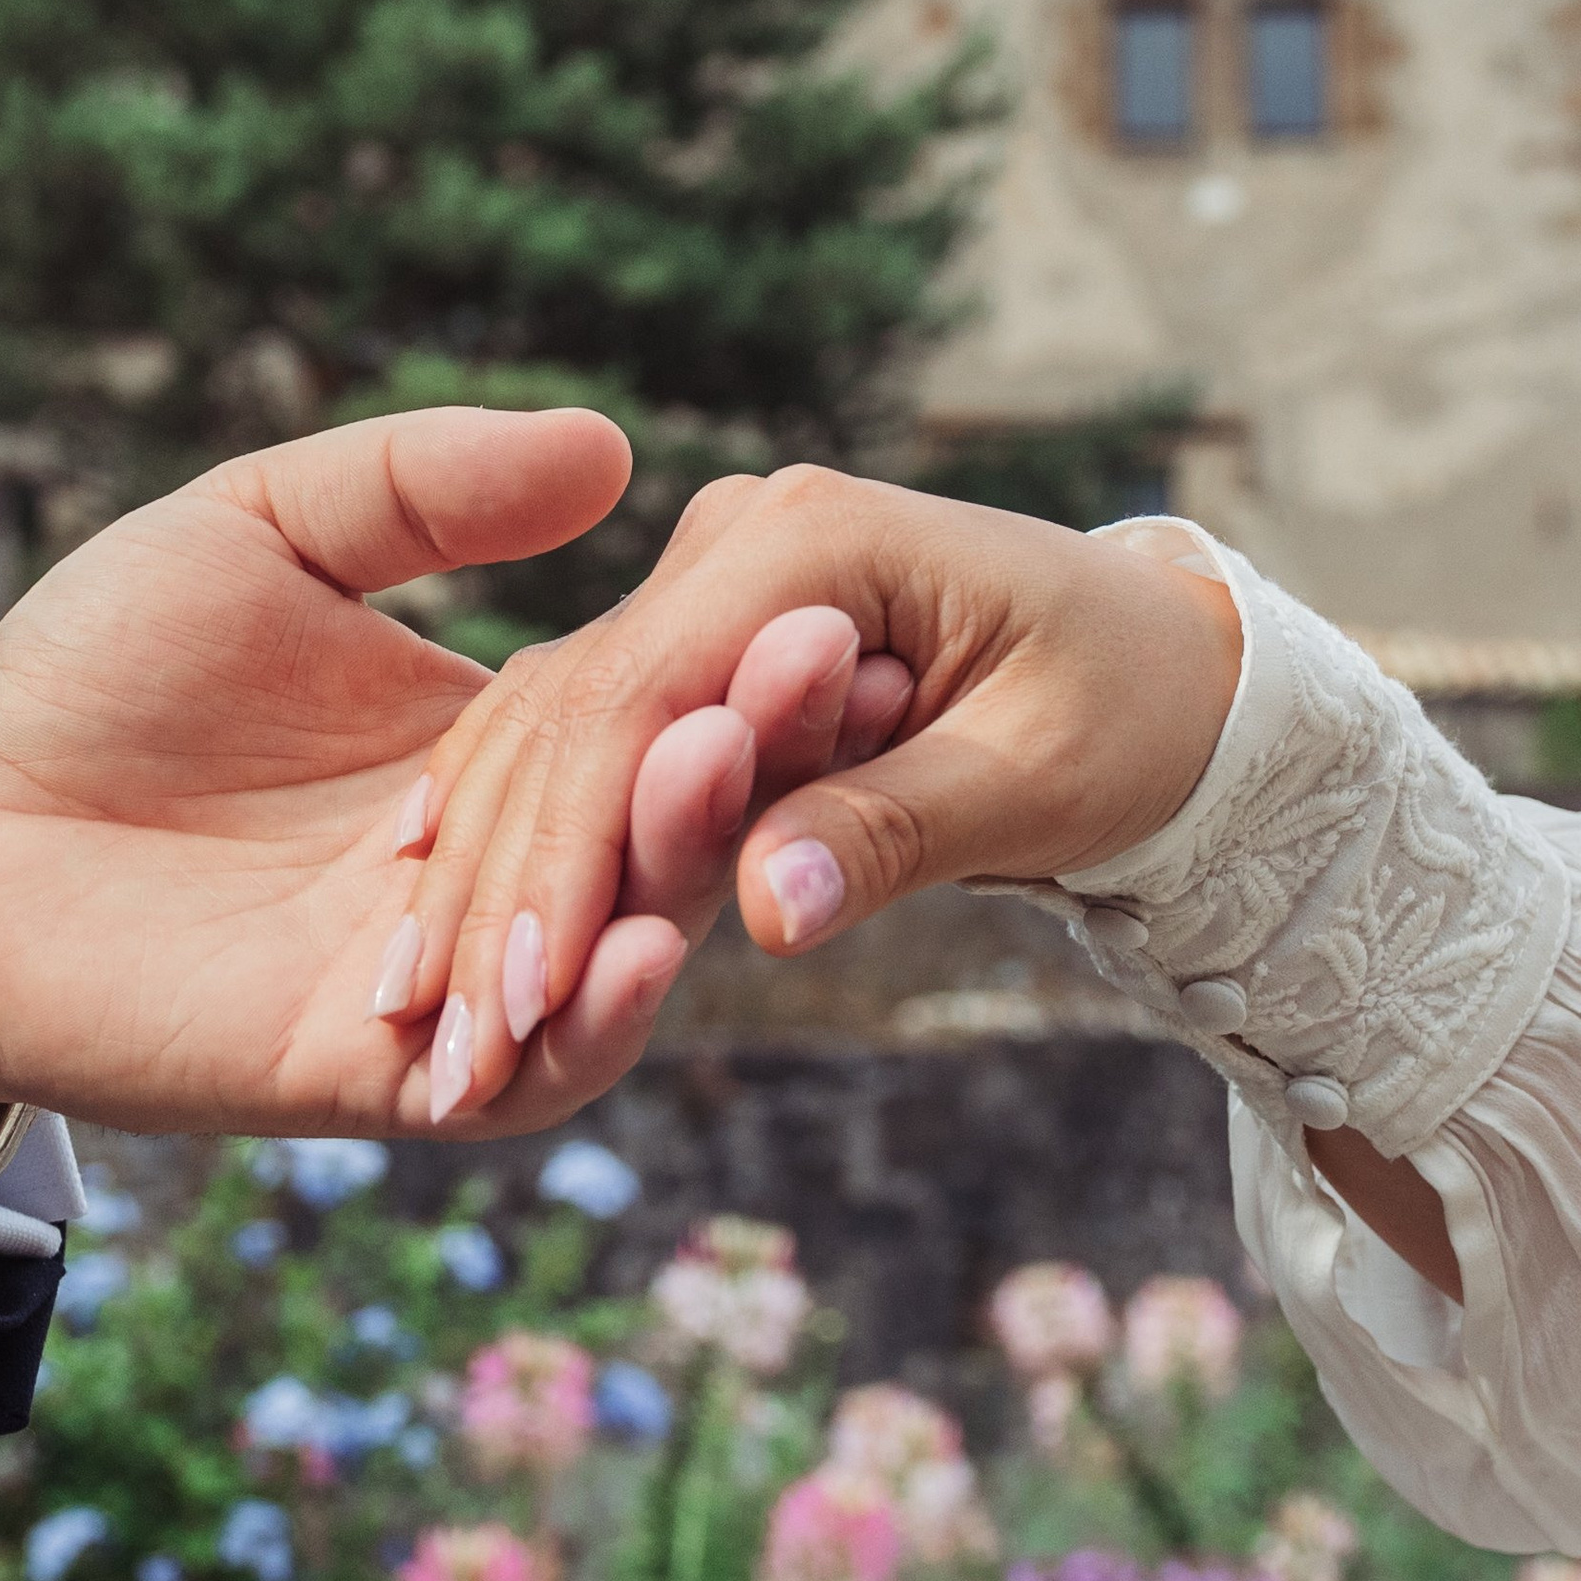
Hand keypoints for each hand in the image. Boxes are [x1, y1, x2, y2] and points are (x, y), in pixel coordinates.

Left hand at [0, 406, 833, 1143]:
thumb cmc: (93, 669)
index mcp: (489, 742)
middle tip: (817, 673)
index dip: (738, 669)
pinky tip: (642, 950)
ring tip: (717, 769)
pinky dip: (588, 1027)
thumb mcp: (263, 529)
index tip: (826, 597)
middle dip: (742, 758)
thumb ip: (424, 489)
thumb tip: (611, 445)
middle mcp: (491, 867)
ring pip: (612, 959)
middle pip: (659, 831)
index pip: (651, 713)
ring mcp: (437, 980)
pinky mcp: (363, 1071)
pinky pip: (514, 1080)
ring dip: (679, 873)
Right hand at [401, 465, 1240, 1118]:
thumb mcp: (1037, 779)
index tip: (522, 993)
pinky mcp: (699, 645)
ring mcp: (710, 586)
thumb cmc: (1131, 717)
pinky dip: (505, 833)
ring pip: (548, 730)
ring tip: (410, 1020)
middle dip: (500, 883)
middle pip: (571, 715)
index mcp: (814, 536)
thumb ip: (892, 830)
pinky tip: (431, 926)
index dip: (569, 851)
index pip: (640, 696)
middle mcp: (738, 540)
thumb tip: (762, 911)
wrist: (1170, 673)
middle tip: (434, 1043)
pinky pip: (576, 739)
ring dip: (479, 873)